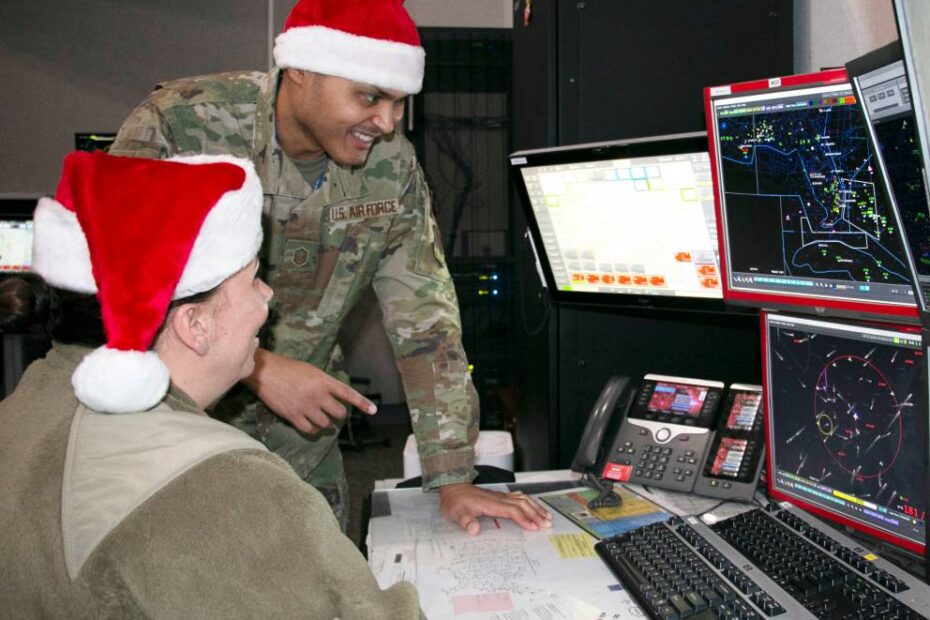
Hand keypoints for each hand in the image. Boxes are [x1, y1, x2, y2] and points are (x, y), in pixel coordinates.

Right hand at [244, 348, 376, 433]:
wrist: (264, 372)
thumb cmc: (287, 367)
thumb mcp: (311, 370)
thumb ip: (324, 383)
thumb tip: (333, 395)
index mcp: (324, 381)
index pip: (348, 394)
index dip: (362, 403)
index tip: (373, 410)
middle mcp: (318, 395)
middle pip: (339, 413)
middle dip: (338, 414)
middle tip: (332, 412)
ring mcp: (306, 407)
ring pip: (325, 424)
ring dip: (324, 423)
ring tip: (318, 416)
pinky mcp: (293, 416)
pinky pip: (310, 430)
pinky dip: (312, 429)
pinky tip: (310, 424)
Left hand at [438, 483, 552, 534]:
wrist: (453, 487)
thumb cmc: (455, 502)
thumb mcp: (456, 513)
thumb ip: (465, 521)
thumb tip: (474, 530)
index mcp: (490, 504)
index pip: (511, 510)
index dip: (523, 518)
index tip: (534, 527)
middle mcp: (498, 499)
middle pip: (522, 504)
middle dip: (536, 514)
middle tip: (547, 524)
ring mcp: (501, 496)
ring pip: (523, 499)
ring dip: (536, 507)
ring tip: (547, 517)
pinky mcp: (501, 496)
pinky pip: (519, 497)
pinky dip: (530, 502)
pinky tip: (535, 507)